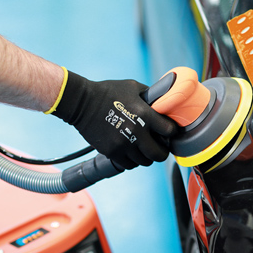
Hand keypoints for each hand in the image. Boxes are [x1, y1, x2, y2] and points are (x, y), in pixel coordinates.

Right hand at [50, 70, 177, 169]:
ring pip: (145, 161)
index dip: (171, 132)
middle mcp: (136, 131)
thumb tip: (164, 101)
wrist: (81, 102)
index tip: (168, 132)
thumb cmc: (108, 92)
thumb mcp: (133, 87)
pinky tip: (130, 151)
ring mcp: (123, 144)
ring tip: (143, 148)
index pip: (169, 131)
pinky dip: (132, 160)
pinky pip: (129, 165)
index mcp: (144, 114)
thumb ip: (150, 96)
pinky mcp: (111, 152)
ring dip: (146, 156)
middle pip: (159, 154)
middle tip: (159, 147)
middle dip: (162, 152)